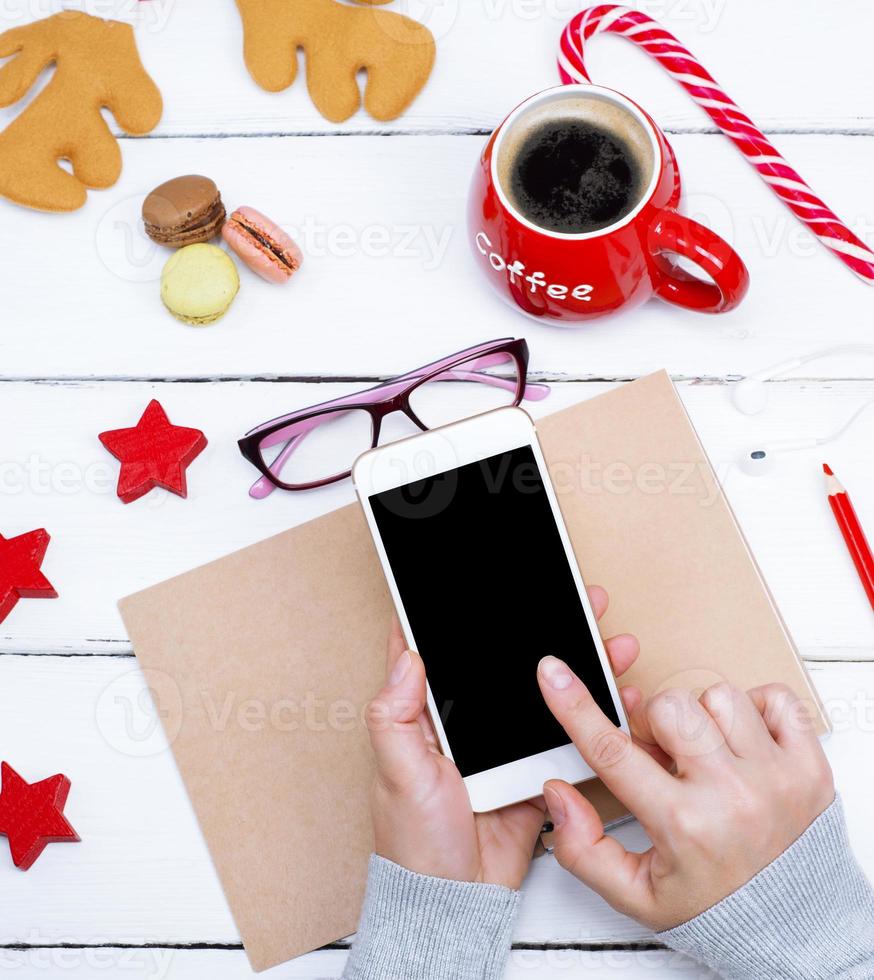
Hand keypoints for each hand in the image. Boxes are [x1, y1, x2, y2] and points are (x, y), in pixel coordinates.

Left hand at [365, 586, 640, 889]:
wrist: (458, 900)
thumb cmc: (414, 840)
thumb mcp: (397, 772)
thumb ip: (395, 714)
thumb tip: (407, 656)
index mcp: (426, 713)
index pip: (438, 650)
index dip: (457, 614)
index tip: (484, 582)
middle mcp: (467, 720)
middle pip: (503, 660)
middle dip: (538, 626)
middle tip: (569, 597)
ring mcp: (504, 742)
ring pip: (542, 690)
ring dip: (574, 662)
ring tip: (602, 634)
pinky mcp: (534, 767)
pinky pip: (565, 733)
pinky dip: (591, 712)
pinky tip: (614, 692)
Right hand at [537, 660, 834, 930]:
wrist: (794, 932)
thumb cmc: (717, 908)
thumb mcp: (636, 895)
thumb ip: (584, 849)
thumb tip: (558, 793)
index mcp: (683, 825)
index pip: (612, 751)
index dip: (574, 706)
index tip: (553, 672)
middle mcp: (731, 796)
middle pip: (669, 705)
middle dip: (656, 724)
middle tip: (667, 758)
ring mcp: (776, 777)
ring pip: (719, 695)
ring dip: (704, 718)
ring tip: (710, 757)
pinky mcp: (811, 766)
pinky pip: (776, 699)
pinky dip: (756, 710)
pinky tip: (744, 744)